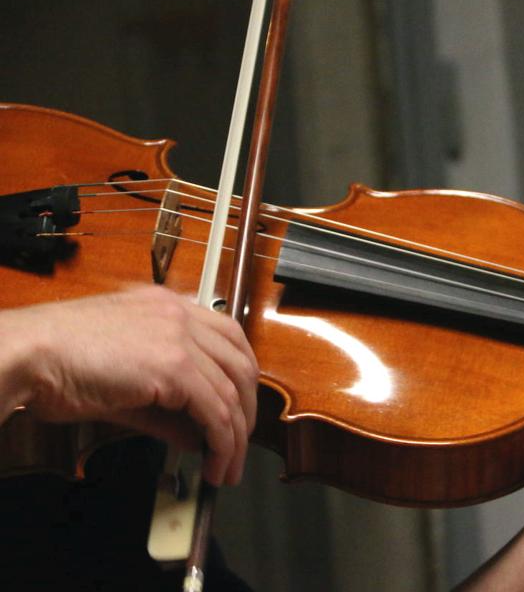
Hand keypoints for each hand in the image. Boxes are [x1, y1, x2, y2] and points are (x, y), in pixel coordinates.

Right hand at [0, 285, 257, 485]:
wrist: (27, 354)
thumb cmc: (55, 362)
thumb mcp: (125, 381)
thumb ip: (168, 406)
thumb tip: (197, 435)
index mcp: (167, 306)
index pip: (229, 336)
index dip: (242, 376)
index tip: (240, 406)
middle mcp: (180, 315)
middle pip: (242, 363)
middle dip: (247, 410)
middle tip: (239, 444)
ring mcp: (180, 337)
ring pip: (234, 391)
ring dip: (236, 437)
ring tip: (227, 466)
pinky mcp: (175, 366)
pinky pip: (217, 411)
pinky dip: (223, 442)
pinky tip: (215, 462)